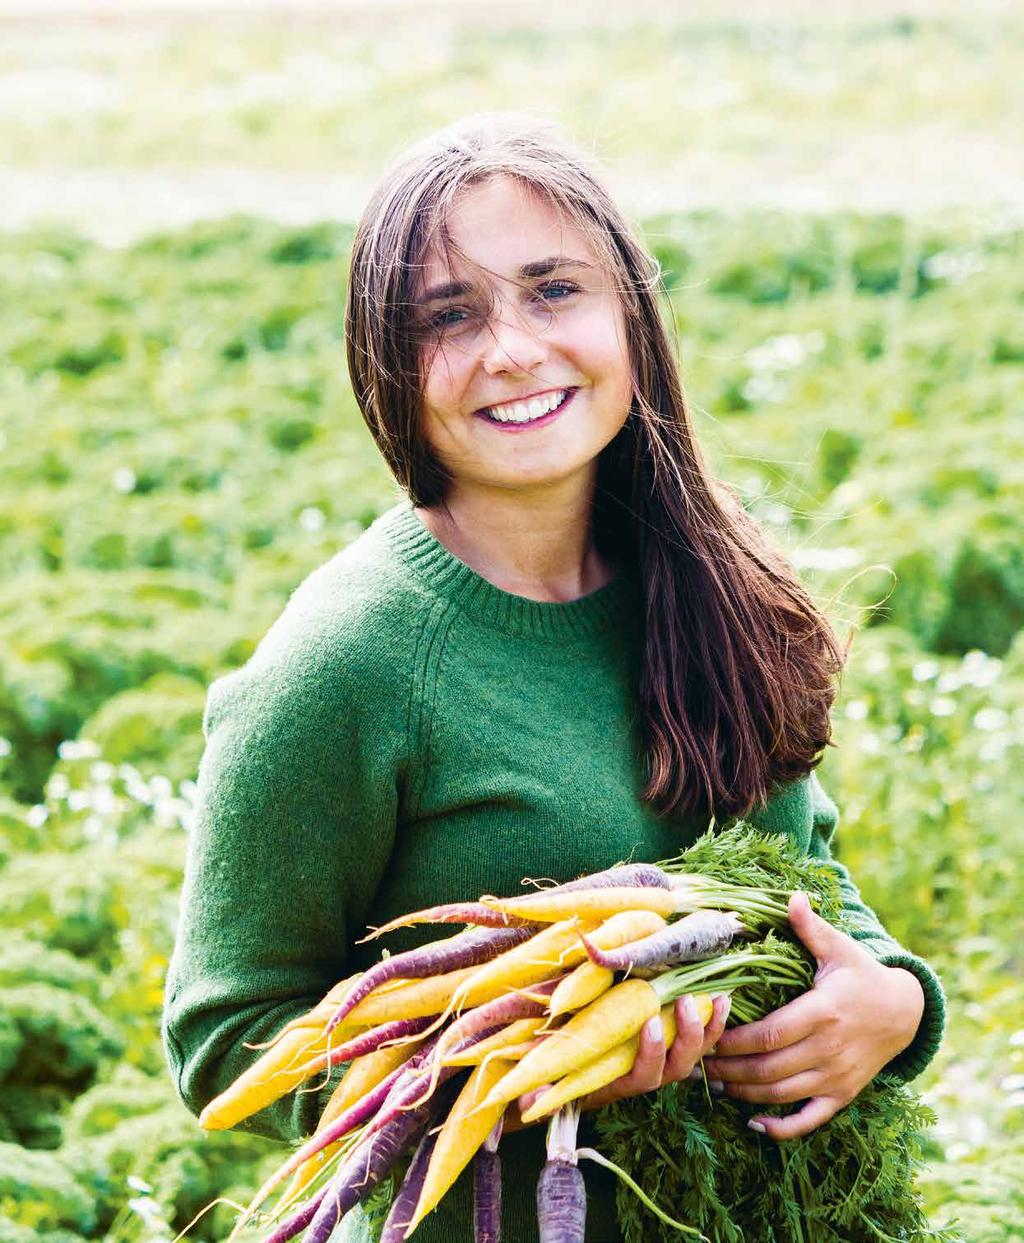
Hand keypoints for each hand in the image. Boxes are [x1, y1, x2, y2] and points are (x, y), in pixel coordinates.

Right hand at [515, 992, 731, 1123]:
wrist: (571, 1078)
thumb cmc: (557, 1072)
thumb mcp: (548, 1080)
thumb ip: (540, 1093)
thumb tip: (529, 1100)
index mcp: (618, 1081)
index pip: (642, 1076)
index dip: (651, 1053)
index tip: (651, 1023)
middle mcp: (645, 1075)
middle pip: (677, 1067)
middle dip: (687, 1037)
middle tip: (685, 1001)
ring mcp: (662, 1062)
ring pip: (693, 1056)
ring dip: (708, 1029)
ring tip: (717, 998)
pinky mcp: (671, 1047)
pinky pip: (701, 1042)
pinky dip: (713, 1023)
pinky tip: (721, 998)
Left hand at [703, 891, 924, 1140]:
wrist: (904, 1012)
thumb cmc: (861, 975)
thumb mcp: (838, 948)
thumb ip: (810, 927)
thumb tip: (792, 896)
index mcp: (822, 1013)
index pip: (768, 1034)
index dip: (733, 1040)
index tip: (706, 1033)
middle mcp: (828, 1050)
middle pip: (768, 1069)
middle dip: (729, 1068)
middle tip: (697, 1061)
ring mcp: (836, 1077)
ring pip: (781, 1095)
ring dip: (743, 1093)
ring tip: (713, 1083)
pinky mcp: (842, 1095)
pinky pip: (810, 1120)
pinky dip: (782, 1128)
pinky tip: (754, 1124)